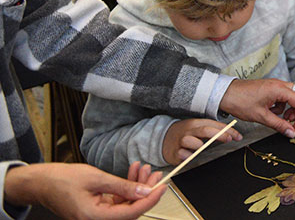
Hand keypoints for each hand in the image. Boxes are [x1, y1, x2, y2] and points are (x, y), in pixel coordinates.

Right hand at [4, 161, 164, 219]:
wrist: (43, 182)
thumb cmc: (62, 180)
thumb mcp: (97, 178)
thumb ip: (122, 186)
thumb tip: (145, 190)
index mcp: (93, 217)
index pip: (130, 213)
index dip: (149, 200)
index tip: (162, 187)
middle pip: (130, 210)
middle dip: (145, 191)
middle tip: (155, 175)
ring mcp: (96, 217)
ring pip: (125, 205)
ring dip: (137, 187)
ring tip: (143, 169)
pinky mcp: (97, 210)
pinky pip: (117, 202)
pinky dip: (126, 188)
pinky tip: (133, 173)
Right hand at [162, 118, 240, 164]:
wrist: (163, 138)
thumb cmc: (185, 133)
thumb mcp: (198, 128)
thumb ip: (212, 130)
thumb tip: (231, 134)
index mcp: (196, 123)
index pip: (215, 125)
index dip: (228, 130)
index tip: (238, 136)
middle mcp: (189, 130)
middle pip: (206, 131)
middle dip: (220, 135)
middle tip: (229, 140)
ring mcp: (181, 140)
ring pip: (195, 143)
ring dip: (201, 146)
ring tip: (200, 147)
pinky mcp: (175, 152)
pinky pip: (184, 154)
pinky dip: (189, 155)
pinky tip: (188, 155)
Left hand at [219, 78, 294, 138]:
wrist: (225, 94)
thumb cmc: (240, 102)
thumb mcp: (261, 117)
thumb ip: (278, 125)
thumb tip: (291, 132)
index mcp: (279, 89)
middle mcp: (279, 84)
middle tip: (293, 121)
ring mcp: (275, 85)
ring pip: (293, 94)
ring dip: (291, 107)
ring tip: (281, 118)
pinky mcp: (270, 88)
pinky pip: (283, 96)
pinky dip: (282, 105)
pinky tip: (271, 112)